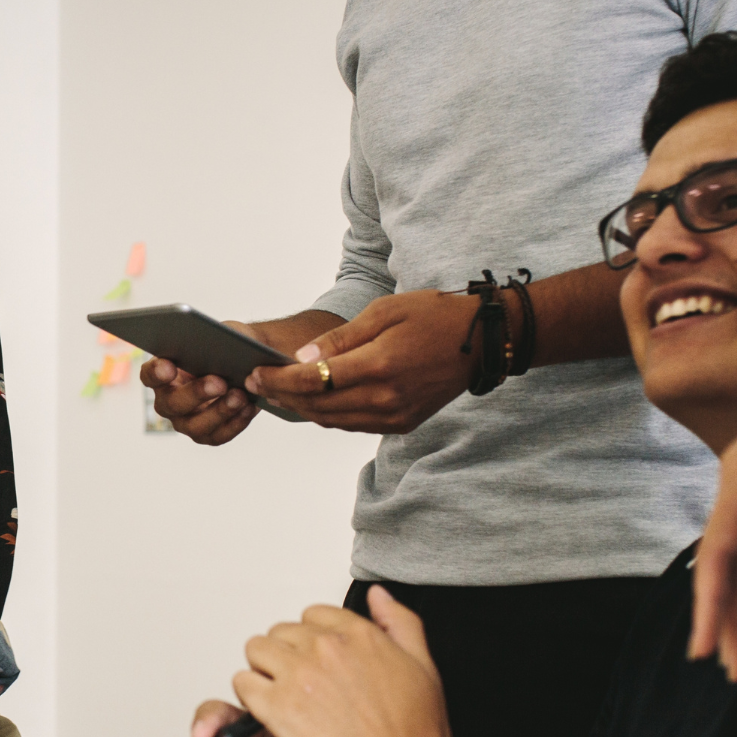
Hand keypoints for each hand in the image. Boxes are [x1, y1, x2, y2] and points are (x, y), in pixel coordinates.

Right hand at [139, 320, 263, 445]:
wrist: (247, 366)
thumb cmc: (226, 348)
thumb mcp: (222, 337)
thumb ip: (214, 340)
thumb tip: (218, 348)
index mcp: (163, 373)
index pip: (149, 375)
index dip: (156, 373)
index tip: (169, 366)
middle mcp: (168, 401)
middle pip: (172, 404)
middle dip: (196, 393)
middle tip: (219, 382)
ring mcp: (186, 422)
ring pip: (195, 425)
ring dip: (219, 411)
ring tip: (240, 396)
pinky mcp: (207, 435)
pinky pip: (218, 435)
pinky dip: (235, 422)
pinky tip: (249, 407)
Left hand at [234, 587, 455, 736]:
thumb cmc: (416, 736)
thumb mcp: (424, 666)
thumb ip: (399, 622)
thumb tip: (379, 594)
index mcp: (358, 634)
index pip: (313, 616)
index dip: (311, 641)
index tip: (316, 664)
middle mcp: (325, 647)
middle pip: (281, 632)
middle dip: (286, 656)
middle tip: (299, 687)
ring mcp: (299, 675)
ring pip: (256, 651)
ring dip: (264, 672)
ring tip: (281, 698)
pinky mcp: (278, 708)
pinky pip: (244, 684)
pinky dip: (251, 697)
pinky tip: (269, 715)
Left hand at [248, 290, 478, 432]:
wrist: (481, 343)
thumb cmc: (432, 316)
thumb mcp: (383, 311)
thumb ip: (339, 339)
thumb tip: (301, 358)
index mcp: (378, 365)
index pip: (313, 380)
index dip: (278, 379)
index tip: (255, 372)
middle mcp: (385, 398)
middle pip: (317, 405)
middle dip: (282, 395)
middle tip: (257, 383)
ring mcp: (394, 416)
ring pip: (331, 420)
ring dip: (301, 408)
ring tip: (278, 392)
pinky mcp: (401, 425)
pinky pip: (352, 425)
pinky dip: (328, 414)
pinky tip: (313, 399)